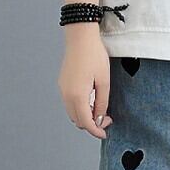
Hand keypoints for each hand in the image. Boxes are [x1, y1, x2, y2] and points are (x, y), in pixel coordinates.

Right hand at [58, 23, 112, 138]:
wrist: (80, 36)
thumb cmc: (94, 55)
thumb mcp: (104, 80)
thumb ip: (102, 102)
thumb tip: (100, 118)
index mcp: (77, 96)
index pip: (85, 122)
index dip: (96, 131)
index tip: (105, 133)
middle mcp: (66, 95)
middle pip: (77, 120)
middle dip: (91, 123)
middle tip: (106, 118)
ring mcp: (63, 89)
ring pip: (72, 112)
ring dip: (85, 115)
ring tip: (100, 108)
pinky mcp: (63, 83)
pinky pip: (70, 102)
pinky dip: (80, 106)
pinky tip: (91, 99)